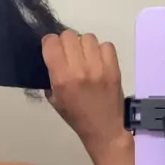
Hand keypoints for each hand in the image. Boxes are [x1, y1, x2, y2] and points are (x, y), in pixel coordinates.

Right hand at [42, 31, 127, 152]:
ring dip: (84, 45)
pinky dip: (101, 50)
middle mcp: (80, 69)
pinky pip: (106, 45)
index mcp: (62, 79)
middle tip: (69, 54)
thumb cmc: (76, 116)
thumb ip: (51, 74)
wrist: (104, 129)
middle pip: (69, 35)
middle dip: (66, 42)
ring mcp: (99, 68)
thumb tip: (53, 55)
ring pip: (88, 37)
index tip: (52, 50)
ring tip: (85, 58)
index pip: (51, 43)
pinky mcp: (114, 68)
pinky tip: (98, 62)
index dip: (49, 43)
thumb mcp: (54, 98)